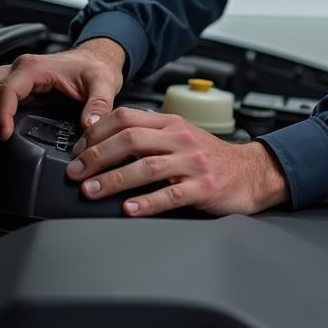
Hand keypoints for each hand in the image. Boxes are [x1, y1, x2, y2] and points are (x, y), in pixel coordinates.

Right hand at [0, 38, 126, 139]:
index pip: (4, 89)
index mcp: (34, 67)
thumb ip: (99, 104)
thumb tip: (88, 125)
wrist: (97, 61)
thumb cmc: (96, 68)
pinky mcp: (14, 90)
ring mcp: (13, 79)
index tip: (4, 135)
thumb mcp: (104, 84)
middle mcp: (18, 70)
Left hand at [66, 107, 287, 216]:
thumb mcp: (180, 137)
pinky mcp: (204, 188)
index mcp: (172, 123)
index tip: (77, 150)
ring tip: (91, 191)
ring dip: (114, 179)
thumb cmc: (211, 157)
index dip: (96, 132)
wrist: (252, 172)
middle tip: (75, 172)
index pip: (127, 118)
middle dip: (97, 156)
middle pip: (132, 139)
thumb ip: (149, 136)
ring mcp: (193, 163)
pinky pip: (171, 194)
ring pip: (147, 166)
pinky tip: (130, 209)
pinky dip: (148, 202)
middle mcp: (181, 139)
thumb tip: (103, 142)